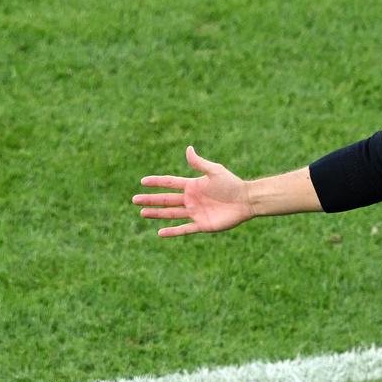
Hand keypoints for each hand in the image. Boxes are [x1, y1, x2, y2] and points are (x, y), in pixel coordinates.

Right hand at [132, 146, 253, 236]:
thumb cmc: (232, 184)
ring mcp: (195, 212)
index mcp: (193, 185)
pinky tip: (160, 232)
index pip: (170, 183)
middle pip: (166, 199)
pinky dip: (172, 231)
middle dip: (151, 199)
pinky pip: (184, 229)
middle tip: (134, 199)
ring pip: (171, 213)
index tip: (143, 181)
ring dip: (156, 213)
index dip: (157, 182)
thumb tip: (188, 148)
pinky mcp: (202, 225)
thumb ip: (200, 163)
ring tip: (142, 213)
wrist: (246, 200)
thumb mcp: (215, 171)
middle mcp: (191, 199)